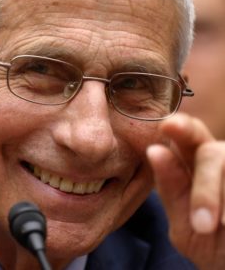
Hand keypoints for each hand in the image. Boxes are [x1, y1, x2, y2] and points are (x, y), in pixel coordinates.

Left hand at [147, 113, 224, 268]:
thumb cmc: (212, 246)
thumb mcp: (186, 226)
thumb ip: (172, 190)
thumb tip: (155, 149)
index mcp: (197, 164)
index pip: (188, 137)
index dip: (181, 128)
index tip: (169, 126)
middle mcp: (224, 160)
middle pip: (211, 153)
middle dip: (206, 191)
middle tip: (202, 226)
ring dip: (217, 200)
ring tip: (223, 229)